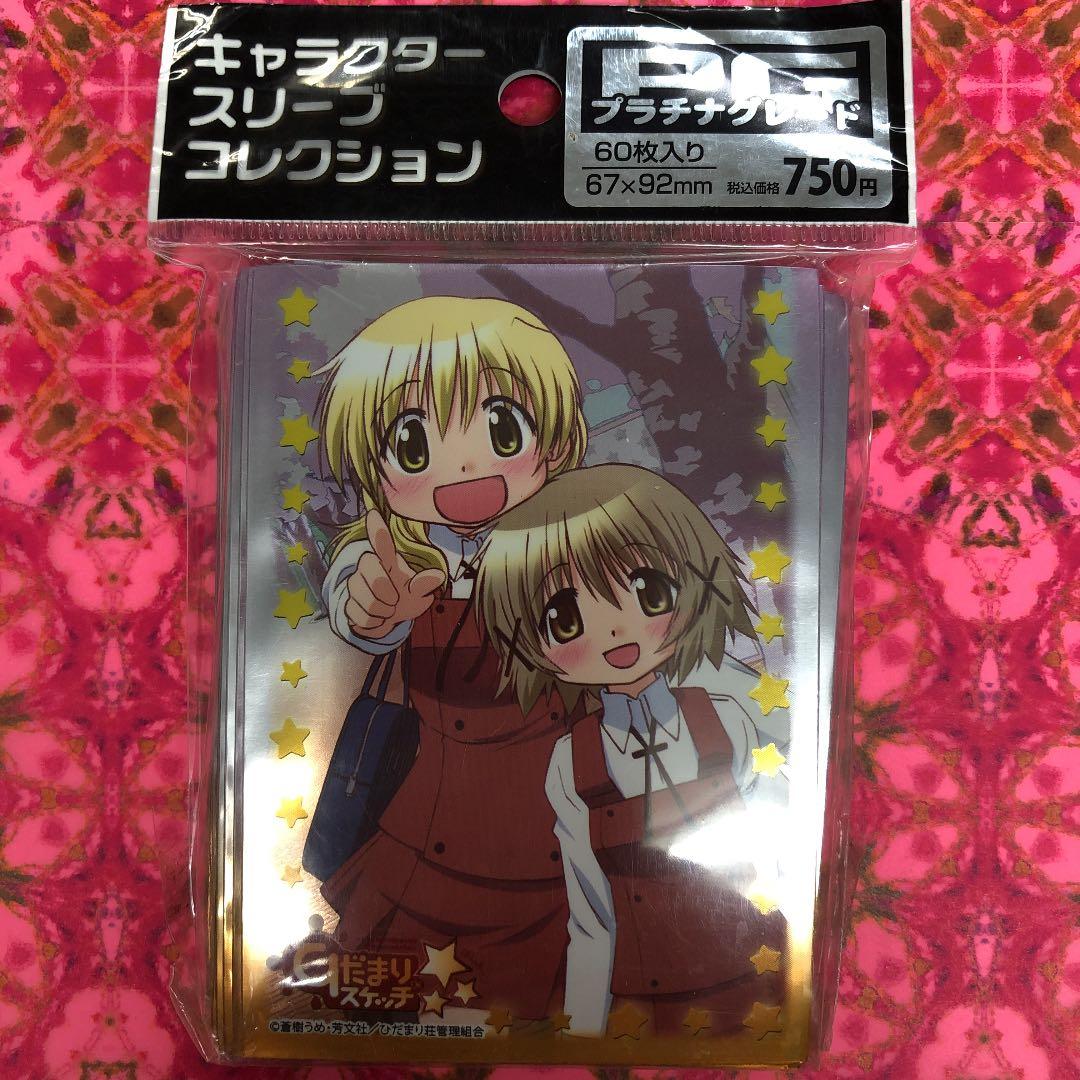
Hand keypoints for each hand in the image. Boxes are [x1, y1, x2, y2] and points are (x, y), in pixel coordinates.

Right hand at [344, 509, 443, 638]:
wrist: (388, 621)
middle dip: (388, 594)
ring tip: (388, 611)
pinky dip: (374, 623)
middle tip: (395, 602)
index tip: (373, 514)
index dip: (377, 530)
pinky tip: (377, 619)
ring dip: (383, 612)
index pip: (381, 543)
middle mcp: (369, 567)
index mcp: (388, 561)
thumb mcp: (419, 593)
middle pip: (373, 573)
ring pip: (367, 599)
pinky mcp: (348, 602)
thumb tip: (437, 576)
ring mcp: (356, 584)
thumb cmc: (405, 599)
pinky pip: (360, 616)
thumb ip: (423, 584)